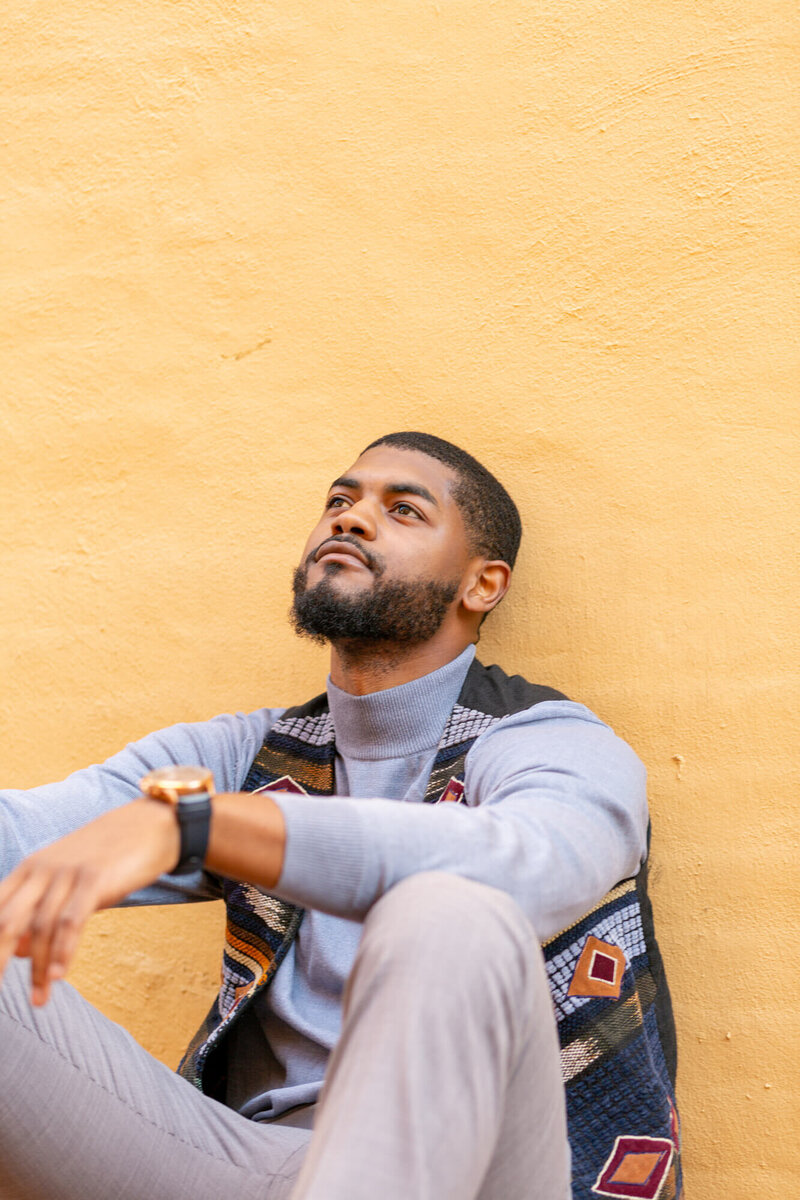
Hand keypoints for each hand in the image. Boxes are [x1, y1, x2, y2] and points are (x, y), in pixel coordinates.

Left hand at [0, 799, 178, 1004]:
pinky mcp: (94, 878)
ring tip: (39, 1001)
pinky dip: (64, 950)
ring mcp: (68, 872)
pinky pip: (72, 920)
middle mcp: (42, 869)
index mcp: (28, 869)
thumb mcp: (67, 885)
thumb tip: (18, 952)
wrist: (148, 825)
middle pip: (7, 921)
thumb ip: (41, 914)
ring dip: (39, 969)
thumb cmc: (106, 859)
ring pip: (41, 927)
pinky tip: (60, 975)